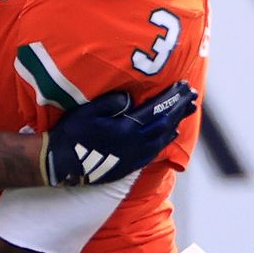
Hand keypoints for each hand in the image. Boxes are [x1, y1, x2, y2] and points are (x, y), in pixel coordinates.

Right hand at [42, 81, 197, 185]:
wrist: (61, 164)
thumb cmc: (72, 134)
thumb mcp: (88, 111)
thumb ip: (112, 102)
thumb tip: (131, 98)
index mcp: (127, 129)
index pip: (157, 110)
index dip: (172, 98)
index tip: (184, 87)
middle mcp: (136, 144)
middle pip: (164, 124)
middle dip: (179, 109)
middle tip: (192, 96)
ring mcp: (134, 157)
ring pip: (162, 138)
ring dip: (176, 123)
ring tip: (186, 112)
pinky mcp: (129, 165)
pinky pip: (154, 151)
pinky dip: (165, 140)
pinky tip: (169, 134)